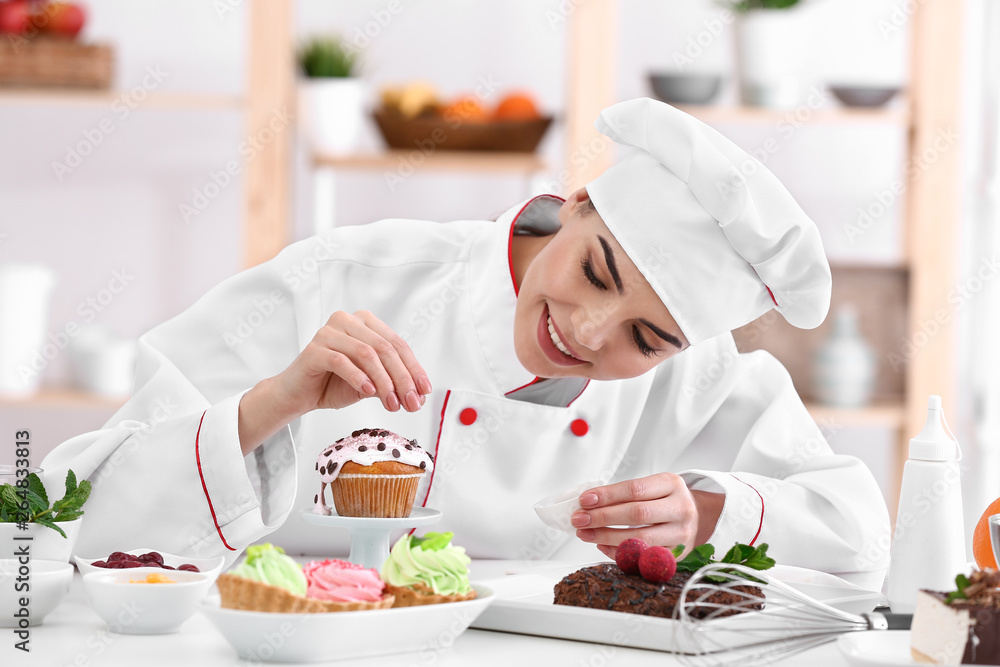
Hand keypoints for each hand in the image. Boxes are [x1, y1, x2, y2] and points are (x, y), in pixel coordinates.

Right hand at [238, 310, 431, 452]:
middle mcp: (348, 320)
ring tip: (392, 403)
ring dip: (384, 381)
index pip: (397, 344)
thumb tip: (419, 395)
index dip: (414, 369)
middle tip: (412, 403)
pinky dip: (359, 377)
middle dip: (402, 378)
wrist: (299, 395)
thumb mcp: (371, 384)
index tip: (425, 392)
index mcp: (365, 322)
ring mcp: (329, 332)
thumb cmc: (334, 384)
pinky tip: (369, 392)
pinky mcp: (314, 348)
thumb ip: (391, 383)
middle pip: (385, 348)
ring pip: (366, 354)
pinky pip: (341, 361)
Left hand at [569, 473, 724, 559]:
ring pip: (640, 538)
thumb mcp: (653, 486)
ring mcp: (681, 533)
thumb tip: (588, 503)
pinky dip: (619, 552)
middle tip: (579, 519)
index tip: (584, 500)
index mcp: (671, 484)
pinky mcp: (678, 554)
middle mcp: (680, 507)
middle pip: (637, 514)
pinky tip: (602, 545)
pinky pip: (644, 556)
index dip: (607, 495)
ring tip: (585, 533)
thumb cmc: (666, 499)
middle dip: (603, 517)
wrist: (698, 517)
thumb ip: (624, 493)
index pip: (635, 489)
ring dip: (607, 536)